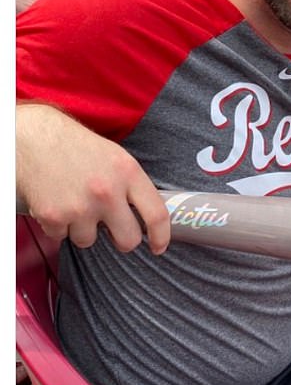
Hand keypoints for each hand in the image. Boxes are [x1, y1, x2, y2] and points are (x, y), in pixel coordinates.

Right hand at [16, 104, 170, 253]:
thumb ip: (131, 185)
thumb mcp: (115, 157)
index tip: (158, 246)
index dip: (161, 236)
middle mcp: (107, 191)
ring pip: (89, 240)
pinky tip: (56, 201)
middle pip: (128, 240)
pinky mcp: (54, 217)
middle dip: (121, 240)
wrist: (34, 138)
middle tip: (112, 229)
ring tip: (74, 201)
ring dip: (82, 228)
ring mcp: (80, 207)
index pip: (156, 214)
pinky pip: (62, 236)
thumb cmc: (75, 146)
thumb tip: (144, 215)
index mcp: (127, 172)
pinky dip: (58, 225)